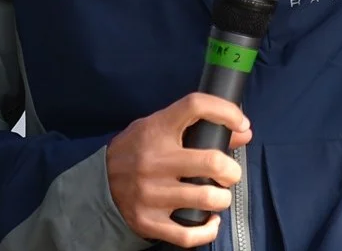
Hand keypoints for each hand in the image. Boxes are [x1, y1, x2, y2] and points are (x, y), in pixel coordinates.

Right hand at [106, 93, 253, 247]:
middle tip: (230, 173)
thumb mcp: (159, 128)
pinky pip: (189, 234)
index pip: (195, 106)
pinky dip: (208, 230)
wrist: (97, 185)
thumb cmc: (136, 151)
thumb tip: (244, 131)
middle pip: (212, 162)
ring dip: (223, 198)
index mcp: (157, 129)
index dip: (226, 111)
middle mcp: (154, 161)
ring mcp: (151, 194)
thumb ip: (197, 126)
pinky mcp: (148, 222)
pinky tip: (210, 221)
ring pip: (207, 198)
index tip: (241, 123)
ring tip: (219, 195)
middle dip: (232, 170)